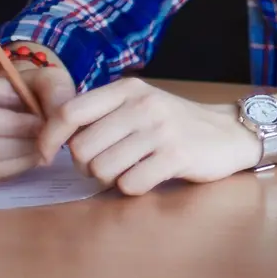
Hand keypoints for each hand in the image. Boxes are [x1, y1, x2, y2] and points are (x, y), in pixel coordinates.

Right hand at [0, 58, 77, 182]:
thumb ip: (55, 93)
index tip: (42, 123)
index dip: (16, 126)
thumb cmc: (33, 90)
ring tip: (41, 149)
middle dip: (22, 146)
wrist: (21, 104)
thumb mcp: (48, 80)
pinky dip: (12, 170)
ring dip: (20, 160)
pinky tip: (28, 157)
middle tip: (46, 140)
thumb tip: (53, 125)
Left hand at [36, 78, 258, 195]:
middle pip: (81, 149)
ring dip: (109, 179)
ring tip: (130, 169)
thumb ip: (101, 114)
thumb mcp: (139, 105)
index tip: (46, 155)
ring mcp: (161, 130)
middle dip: (86, 165)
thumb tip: (50, 138)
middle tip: (108, 164)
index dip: (48, 138)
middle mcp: (144, 105)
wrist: (230, 133)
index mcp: (128, 89)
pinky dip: (133, 187)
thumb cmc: (174, 124)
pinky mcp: (177, 156)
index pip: (69, 112)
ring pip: (102, 169)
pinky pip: (130, 184)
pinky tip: (150, 176)